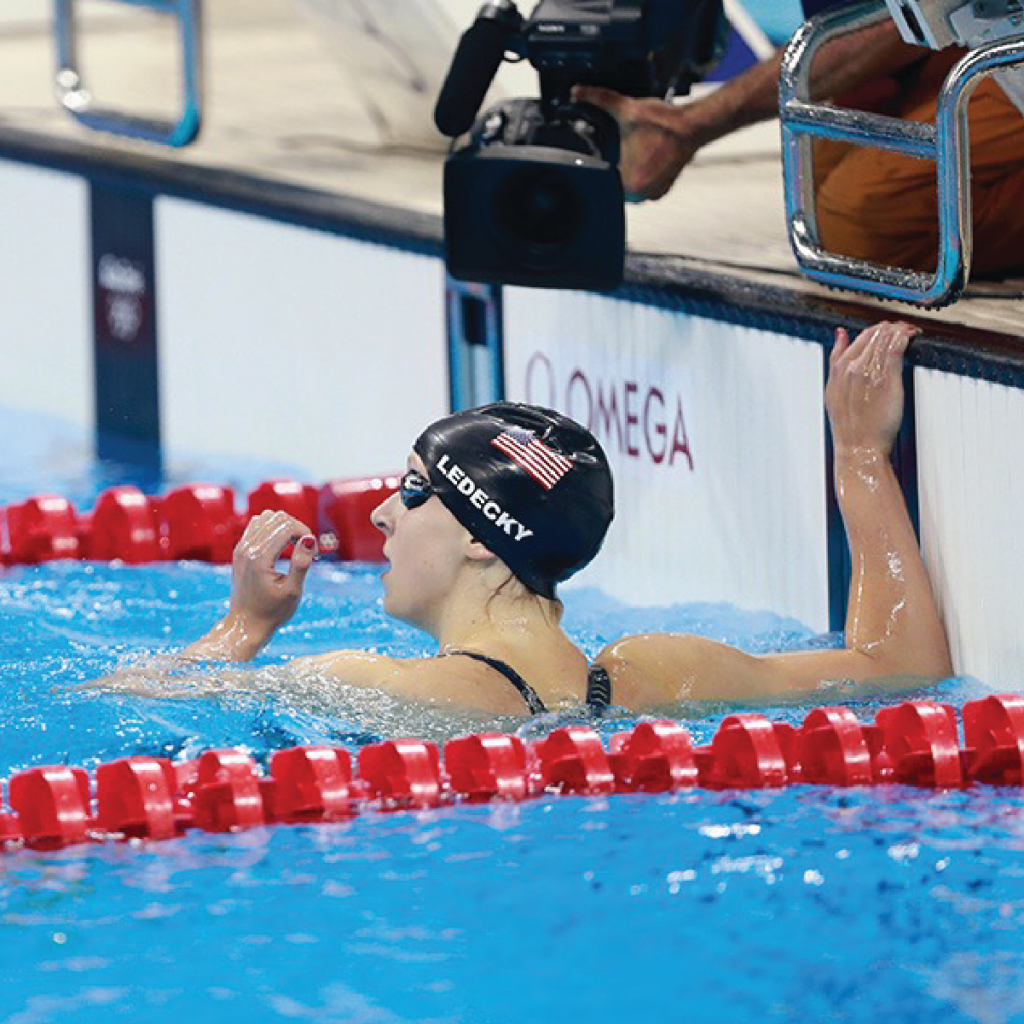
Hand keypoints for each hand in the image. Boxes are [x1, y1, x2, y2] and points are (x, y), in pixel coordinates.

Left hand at [226, 510, 316, 640]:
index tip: (314, 553)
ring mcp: (241, 548)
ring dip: (284, 526)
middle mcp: (247, 548)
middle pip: (277, 517)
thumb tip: (309, 538)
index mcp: (259, 557)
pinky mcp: (239, 550)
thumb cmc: (271, 612)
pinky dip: (272, 529)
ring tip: (294, 547)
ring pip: (266, 517)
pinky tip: (280, 546)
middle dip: (297, 528)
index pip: (287, 525)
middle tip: (306, 551)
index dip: (306, 533)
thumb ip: (301, 563)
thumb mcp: (292, 591)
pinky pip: (257, 525)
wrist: (245, 625)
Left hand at [571, 86, 701, 200]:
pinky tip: (640, 160)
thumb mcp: (626, 109)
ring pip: (631, 186)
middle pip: (616, 185)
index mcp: (629, 184)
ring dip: (627, 173)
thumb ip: (600, 99)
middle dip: (614, 170)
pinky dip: (641, 175)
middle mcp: (642, 195)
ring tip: (629, 154)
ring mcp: (654, 193)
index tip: (602, 154)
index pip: (604, 181)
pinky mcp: (664, 188)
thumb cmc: (664, 123)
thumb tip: (577, 90)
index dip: (600, 166)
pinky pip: (644, 186)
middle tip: (616, 151)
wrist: (692, 126)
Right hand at [825, 321, 917, 455]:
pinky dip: (905, 338)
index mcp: (838, 370)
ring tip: (910, 331)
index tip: (885, 331)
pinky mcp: (888, 378)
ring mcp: (870, 371)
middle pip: (873, 335)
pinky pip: (897, 348)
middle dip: (889, 328)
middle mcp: (852, 367)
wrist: (858, 446)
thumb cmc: (849, 425)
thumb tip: (840, 334)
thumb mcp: (833, 391)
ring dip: (900, 330)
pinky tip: (912, 336)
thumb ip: (836, 360)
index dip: (874, 331)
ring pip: (885, 338)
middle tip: (902, 329)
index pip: (857, 338)